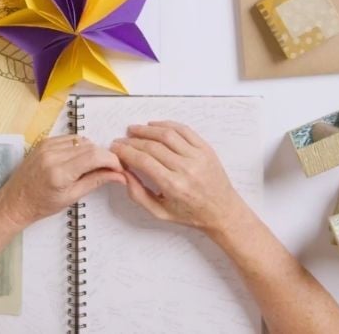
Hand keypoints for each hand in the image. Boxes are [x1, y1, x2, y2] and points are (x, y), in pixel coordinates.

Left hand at [0, 135, 124, 229]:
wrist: (15, 201)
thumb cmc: (42, 205)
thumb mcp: (72, 197)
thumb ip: (96, 181)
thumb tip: (119, 175)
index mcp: (59, 172)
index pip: (94, 156)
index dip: (111, 160)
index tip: (118, 168)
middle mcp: (52, 155)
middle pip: (90, 146)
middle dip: (104, 156)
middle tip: (110, 168)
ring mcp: (47, 146)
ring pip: (81, 140)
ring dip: (92, 151)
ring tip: (93, 165)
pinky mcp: (44, 142)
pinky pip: (70, 138)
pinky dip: (79, 146)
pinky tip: (78, 159)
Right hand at [111, 121, 246, 234]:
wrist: (223, 211)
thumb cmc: (191, 214)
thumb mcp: (160, 212)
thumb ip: (138, 194)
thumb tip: (123, 172)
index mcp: (174, 186)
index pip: (143, 161)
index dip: (125, 152)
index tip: (115, 148)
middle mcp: (186, 169)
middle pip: (152, 146)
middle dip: (132, 141)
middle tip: (121, 140)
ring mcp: (198, 156)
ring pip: (167, 134)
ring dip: (147, 129)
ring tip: (134, 130)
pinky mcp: (206, 149)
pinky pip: (184, 130)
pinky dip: (167, 124)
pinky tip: (154, 125)